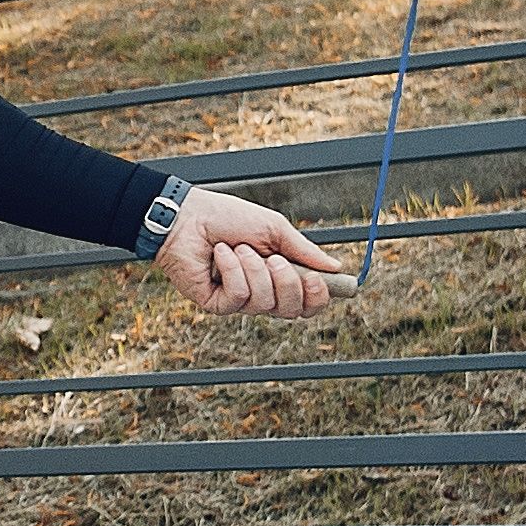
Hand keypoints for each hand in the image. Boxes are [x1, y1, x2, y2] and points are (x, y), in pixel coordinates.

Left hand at [154, 184, 343, 319]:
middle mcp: (262, 292)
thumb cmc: (228, 218)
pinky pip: (239, 298)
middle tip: (273, 258)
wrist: (188, 215)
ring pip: (265, 303)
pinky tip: (220, 254)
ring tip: (238, 248)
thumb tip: (336, 268)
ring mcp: (240, 301)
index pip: (307, 302)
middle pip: (292, 310)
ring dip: (254, 269)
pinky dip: (233, 271)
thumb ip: (303, 250)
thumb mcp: (274, 229)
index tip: (317, 278)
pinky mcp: (217, 304)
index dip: (318, 297)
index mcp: (279, 276)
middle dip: (287, 282)